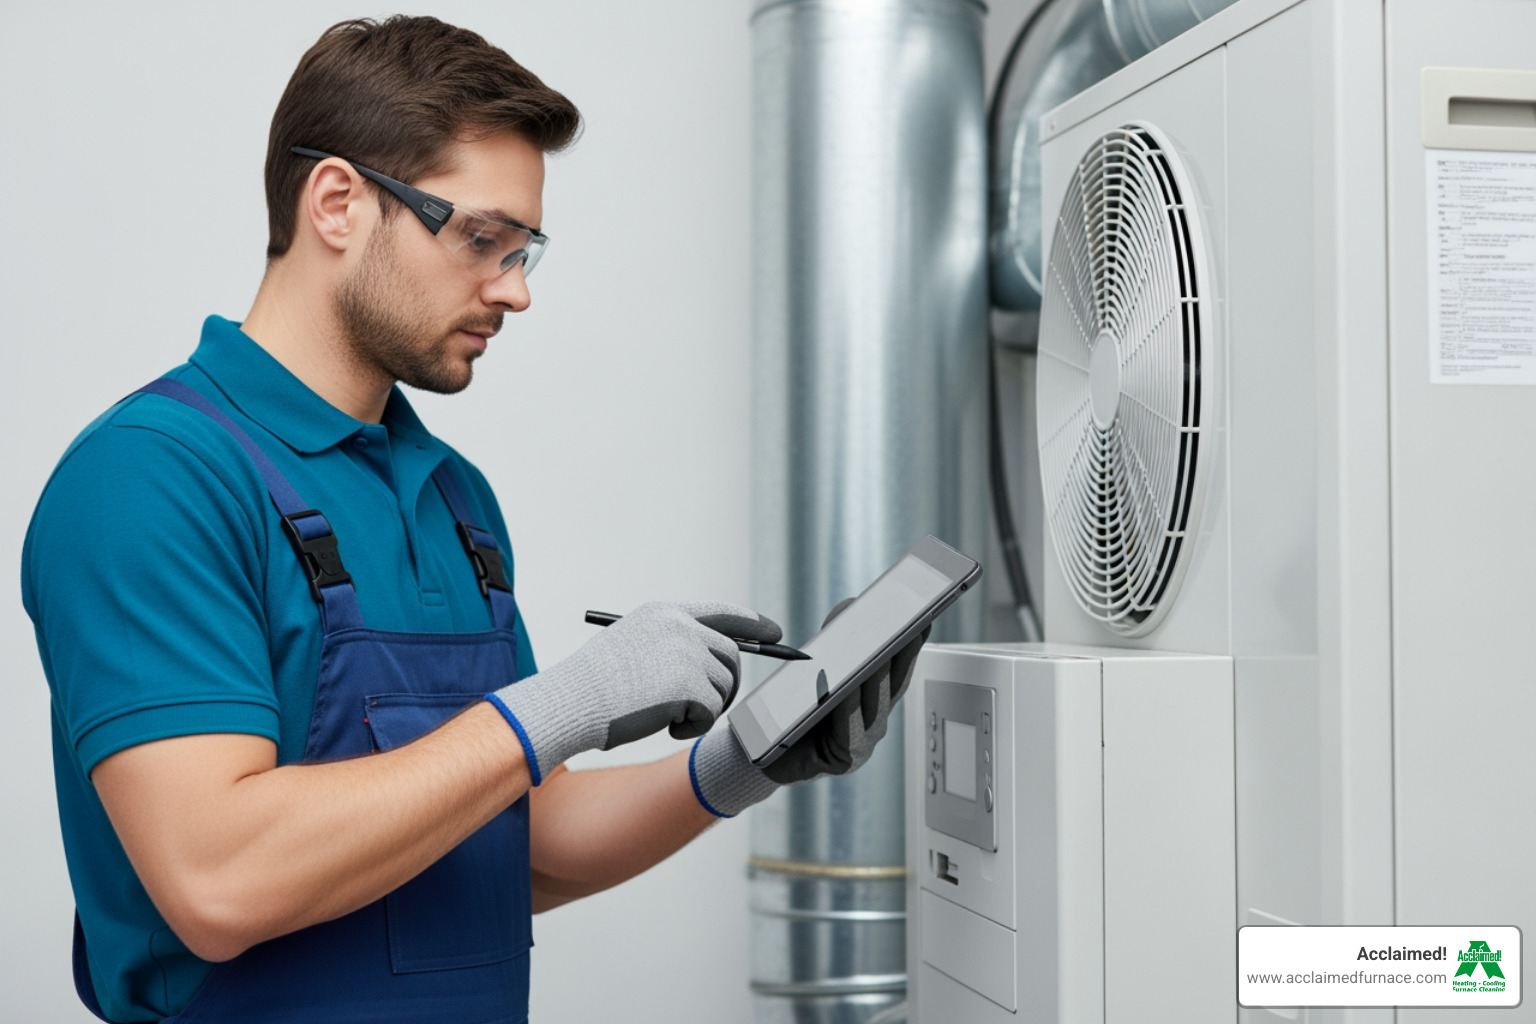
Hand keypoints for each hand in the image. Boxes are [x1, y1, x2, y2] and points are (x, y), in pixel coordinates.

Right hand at [487, 600, 780, 782]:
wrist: (571, 702)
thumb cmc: (593, 685)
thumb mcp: (632, 646)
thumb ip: (670, 647)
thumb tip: (713, 667)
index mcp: (665, 613)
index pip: (722, 611)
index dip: (753, 623)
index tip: (776, 634)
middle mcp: (681, 627)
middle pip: (732, 656)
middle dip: (725, 685)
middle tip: (701, 709)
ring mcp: (688, 652)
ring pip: (725, 687)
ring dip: (703, 710)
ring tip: (667, 716)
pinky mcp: (691, 684)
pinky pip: (713, 712)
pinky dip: (693, 727)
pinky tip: (666, 726)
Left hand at [688, 599, 929, 816]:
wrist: (764, 751)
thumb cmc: (791, 708)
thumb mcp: (816, 670)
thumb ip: (834, 646)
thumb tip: (848, 610)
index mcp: (873, 702)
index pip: (898, 670)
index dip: (911, 646)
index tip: (921, 619)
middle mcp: (874, 723)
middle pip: (892, 686)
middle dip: (897, 655)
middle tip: (900, 626)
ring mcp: (863, 744)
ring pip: (874, 707)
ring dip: (874, 678)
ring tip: (873, 649)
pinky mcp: (844, 760)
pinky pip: (849, 730)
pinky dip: (847, 707)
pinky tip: (843, 688)